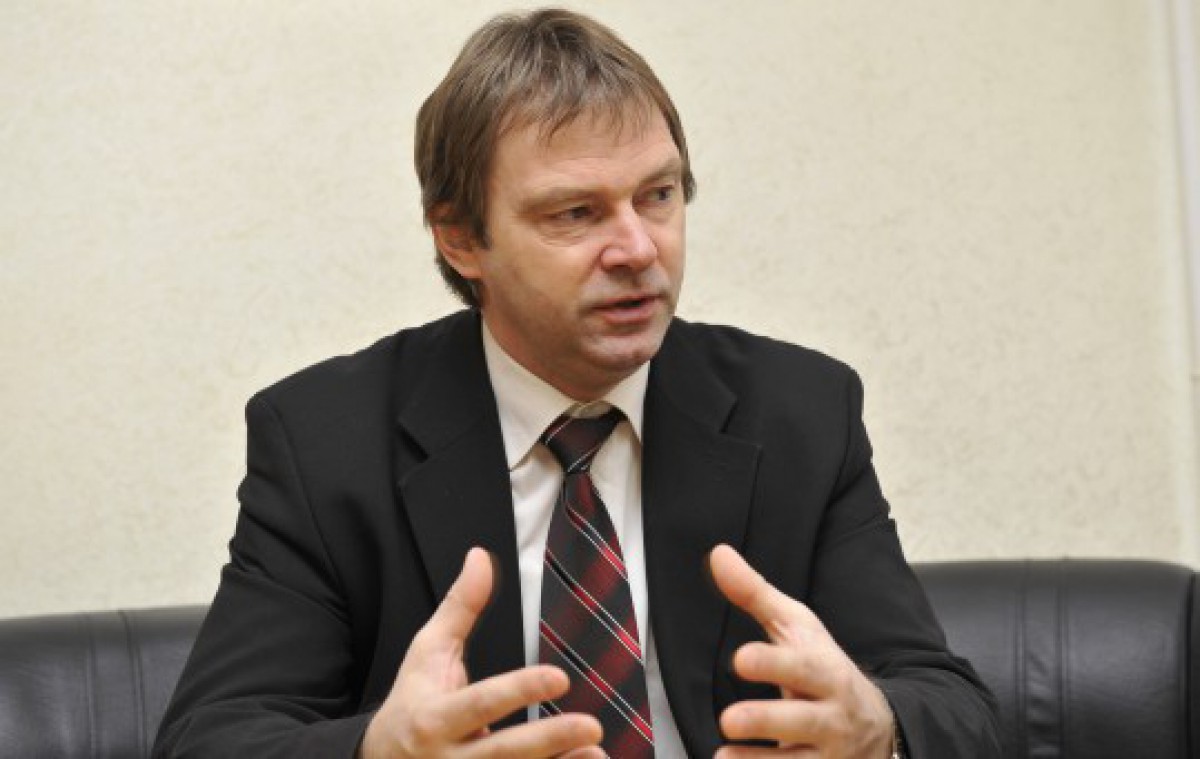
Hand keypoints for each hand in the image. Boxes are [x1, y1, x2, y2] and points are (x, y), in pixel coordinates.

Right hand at [359, 547, 603, 758]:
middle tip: (592, 725)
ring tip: (597, 755)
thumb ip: (460, 607)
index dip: (519, 690)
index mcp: (434, 718)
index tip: (560, 677)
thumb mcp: (428, 652)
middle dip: (549, 740)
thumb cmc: (412, 700)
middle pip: (502, 753)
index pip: (481, 703)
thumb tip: (481, 556)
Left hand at [709, 544, 894, 757]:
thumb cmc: (824, 669)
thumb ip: (755, 594)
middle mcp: (831, 714)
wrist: (879, 727)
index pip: (801, 666)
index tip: (740, 659)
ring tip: (724, 756)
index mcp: (825, 671)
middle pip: (803, 718)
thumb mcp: (797, 630)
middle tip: (729, 718)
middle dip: (767, 718)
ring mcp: (829, 753)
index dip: (772, 663)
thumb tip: (718, 554)